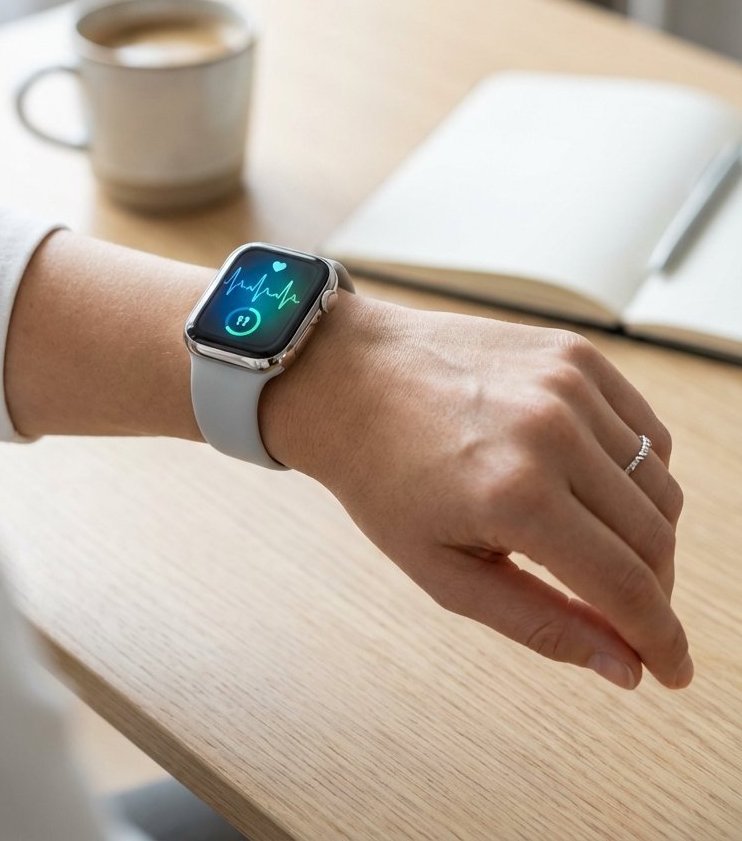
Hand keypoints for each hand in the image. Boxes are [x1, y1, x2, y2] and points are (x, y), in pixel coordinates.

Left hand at [260, 294, 690, 690]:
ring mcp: (567, 384)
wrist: (348, 379)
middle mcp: (552, 433)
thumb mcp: (445, 574)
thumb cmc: (385, 480)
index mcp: (516, 496)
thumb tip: (625, 667)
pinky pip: (646, 429)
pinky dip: (641, 470)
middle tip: (628, 614)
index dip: (661, 640)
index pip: (628, 586)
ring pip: (659, 483)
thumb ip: (542, 623)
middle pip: (655, 536)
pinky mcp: (573, 352)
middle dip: (654, 591)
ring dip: (648, 532)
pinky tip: (601, 489)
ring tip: (600, 547)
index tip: (674, 670)